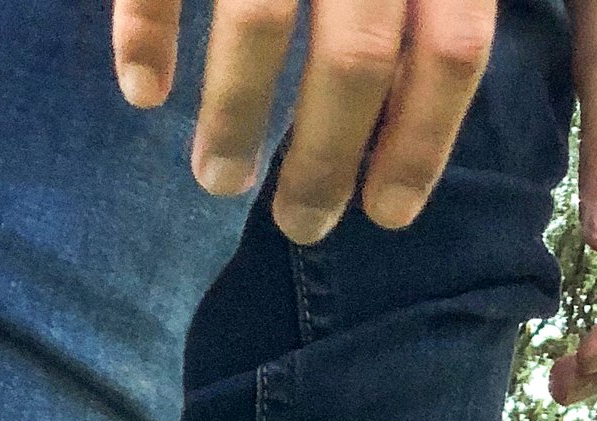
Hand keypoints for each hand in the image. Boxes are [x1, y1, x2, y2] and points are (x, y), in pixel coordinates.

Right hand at [112, 0, 498, 244]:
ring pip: (256, 25)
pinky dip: (145, 36)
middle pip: (357, 58)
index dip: (422, 143)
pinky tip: (142, 90)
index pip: (454, 48)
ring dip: (234, 118)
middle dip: (324, 160)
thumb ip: (438, 11)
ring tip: (217, 178)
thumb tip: (426, 108)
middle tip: (301, 224)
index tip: (387, 215)